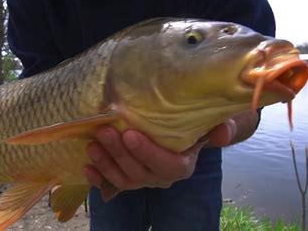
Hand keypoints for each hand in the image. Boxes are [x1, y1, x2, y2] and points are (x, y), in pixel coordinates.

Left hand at [83, 120, 236, 199]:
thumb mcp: (211, 124)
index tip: (130, 133)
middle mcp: (162, 178)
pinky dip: (97, 177)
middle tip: (105, 131)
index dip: (147, 152)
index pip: (166, 165)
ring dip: (106, 163)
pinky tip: (86, 165)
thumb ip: (219, 129)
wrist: (183, 133)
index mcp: (182, 166)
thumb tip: (222, 133)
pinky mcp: (127, 178)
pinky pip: (111, 184)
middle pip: (140, 173)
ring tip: (92, 143)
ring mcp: (143, 180)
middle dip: (120, 153)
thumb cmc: (195, 125)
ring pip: (124, 179)